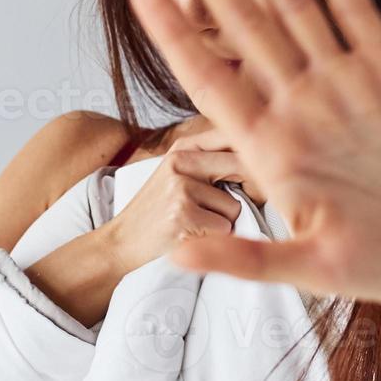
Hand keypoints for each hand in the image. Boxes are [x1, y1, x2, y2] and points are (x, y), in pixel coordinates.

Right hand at [98, 128, 263, 274]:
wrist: (121, 241)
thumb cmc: (157, 212)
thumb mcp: (176, 175)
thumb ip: (209, 163)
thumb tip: (259, 160)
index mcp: (183, 148)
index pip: (233, 140)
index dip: (253, 159)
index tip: (260, 174)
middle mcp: (181, 161)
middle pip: (241, 167)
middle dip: (248, 191)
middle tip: (227, 208)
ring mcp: (181, 187)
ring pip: (235, 205)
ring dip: (223, 222)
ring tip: (196, 224)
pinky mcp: (183, 214)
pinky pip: (225, 227)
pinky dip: (214, 238)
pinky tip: (191, 235)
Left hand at [123, 0, 380, 352]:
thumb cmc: (377, 265)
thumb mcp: (308, 270)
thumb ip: (246, 261)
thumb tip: (179, 256)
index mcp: (272, 146)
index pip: (208, 75)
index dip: (173, 30)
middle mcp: (300, 104)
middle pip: (243, 23)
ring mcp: (345, 83)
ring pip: (293, 3)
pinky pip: (355, 10)